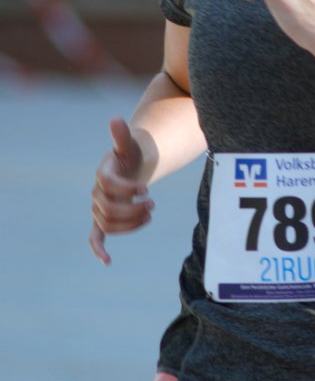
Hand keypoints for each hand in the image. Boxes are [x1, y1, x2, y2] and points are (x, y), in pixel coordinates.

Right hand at [89, 118, 153, 264]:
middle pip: (108, 208)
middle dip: (131, 209)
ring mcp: (98, 208)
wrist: (128, 167)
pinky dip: (98, 248)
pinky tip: (107, 261)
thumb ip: (123, 135)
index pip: (108, 185)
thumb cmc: (130, 154)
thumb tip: (115, 119)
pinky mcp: (102, 219)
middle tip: (153, 205)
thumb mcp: (130, 144)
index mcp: (103, 174)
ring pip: (108, 223)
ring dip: (130, 223)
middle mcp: (97, 192)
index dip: (127, 189)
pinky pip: (95, 236)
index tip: (146, 189)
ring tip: (150, 215)